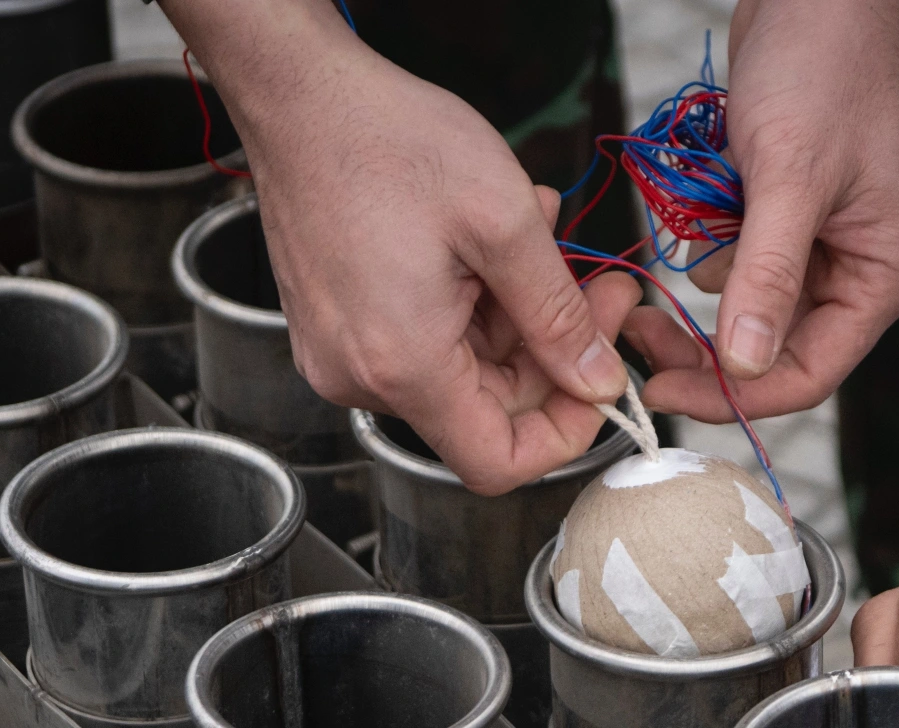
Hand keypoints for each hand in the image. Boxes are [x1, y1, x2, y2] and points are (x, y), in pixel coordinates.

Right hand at [162, 0, 636, 493]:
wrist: (298, 91)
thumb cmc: (386, 141)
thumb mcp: (504, 224)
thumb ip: (559, 319)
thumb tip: (598, 383)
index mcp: (403, 366)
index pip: (497, 463)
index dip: (563, 435)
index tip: (600, 381)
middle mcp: (362, 376)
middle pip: (487, 411)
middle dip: (553, 353)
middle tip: (599, 287)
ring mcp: (343, 352)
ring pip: (465, 370)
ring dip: (517, 315)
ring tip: (544, 235)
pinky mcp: (340, 324)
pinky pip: (428, 340)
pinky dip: (475, 301)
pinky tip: (495, 241)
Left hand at [623, 0, 898, 420]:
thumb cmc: (819, 70)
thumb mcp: (789, 176)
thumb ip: (766, 275)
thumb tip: (742, 366)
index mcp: (886, 275)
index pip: (810, 373)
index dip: (735, 395)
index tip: (661, 393)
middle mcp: (863, 273)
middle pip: (775, 350)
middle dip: (707, 343)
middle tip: (640, 333)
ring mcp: (827, 248)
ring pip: (748, 306)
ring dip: (709, 272)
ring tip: (700, 210)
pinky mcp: (790, 223)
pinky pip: (739, 264)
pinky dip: (712, 240)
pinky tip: (711, 192)